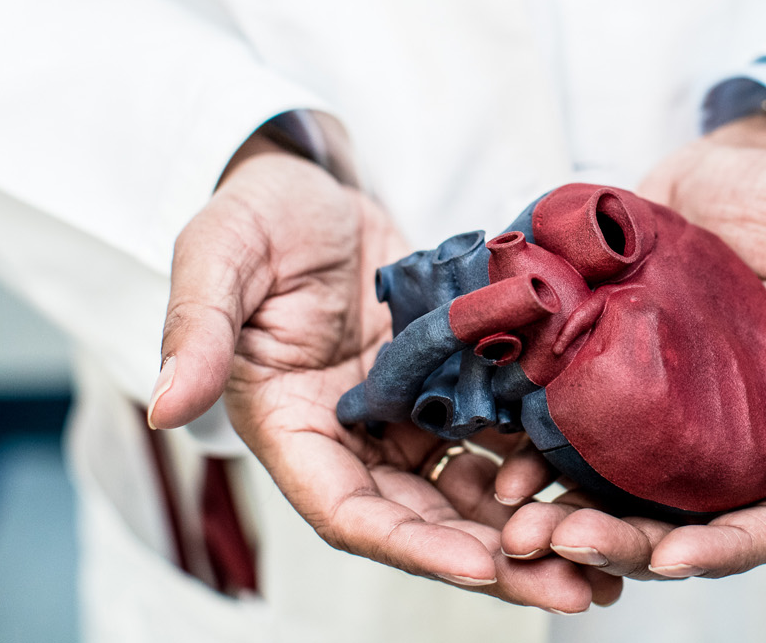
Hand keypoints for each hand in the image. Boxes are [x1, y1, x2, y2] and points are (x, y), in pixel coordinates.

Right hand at [147, 135, 618, 610]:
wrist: (312, 181)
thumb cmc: (256, 214)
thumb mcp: (218, 257)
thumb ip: (196, 330)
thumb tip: (164, 405)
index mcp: (289, 425)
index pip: (349, 509)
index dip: (412, 544)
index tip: (481, 563)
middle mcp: (349, 436)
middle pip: (422, 519)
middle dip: (494, 558)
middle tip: (572, 584)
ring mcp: (402, 415)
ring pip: (467, 489)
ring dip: (528, 524)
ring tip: (601, 552)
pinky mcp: (444, 385)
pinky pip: (494, 434)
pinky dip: (538, 462)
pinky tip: (592, 478)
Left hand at [494, 111, 765, 579]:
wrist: (719, 161)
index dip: (725, 549)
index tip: (674, 554)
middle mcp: (717, 435)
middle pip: (676, 522)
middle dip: (623, 547)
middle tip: (562, 539)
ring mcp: (655, 412)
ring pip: (613, 494)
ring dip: (565, 522)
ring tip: (516, 526)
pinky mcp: (602, 377)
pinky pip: (566, 436)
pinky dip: (533, 464)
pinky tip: (501, 472)